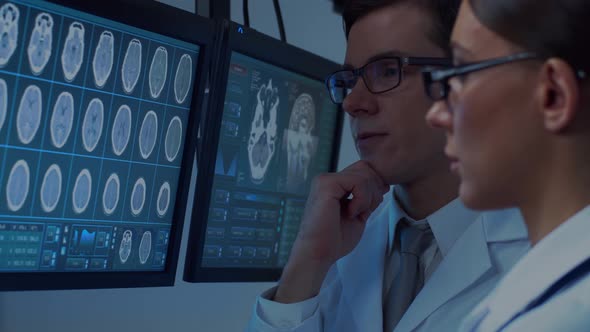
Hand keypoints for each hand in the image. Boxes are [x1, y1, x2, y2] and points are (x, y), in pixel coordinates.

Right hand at [275, 161, 388, 302]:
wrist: (319, 253)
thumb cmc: (335, 239)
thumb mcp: (359, 214)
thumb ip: (368, 198)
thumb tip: (383, 184)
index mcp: (334, 185)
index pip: (363, 170)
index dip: (375, 185)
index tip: (372, 205)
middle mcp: (328, 179)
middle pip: (365, 168)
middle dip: (374, 190)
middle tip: (366, 211)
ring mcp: (325, 180)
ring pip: (364, 174)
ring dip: (368, 197)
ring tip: (357, 213)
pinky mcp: (326, 185)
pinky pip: (357, 182)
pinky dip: (361, 199)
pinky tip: (352, 212)